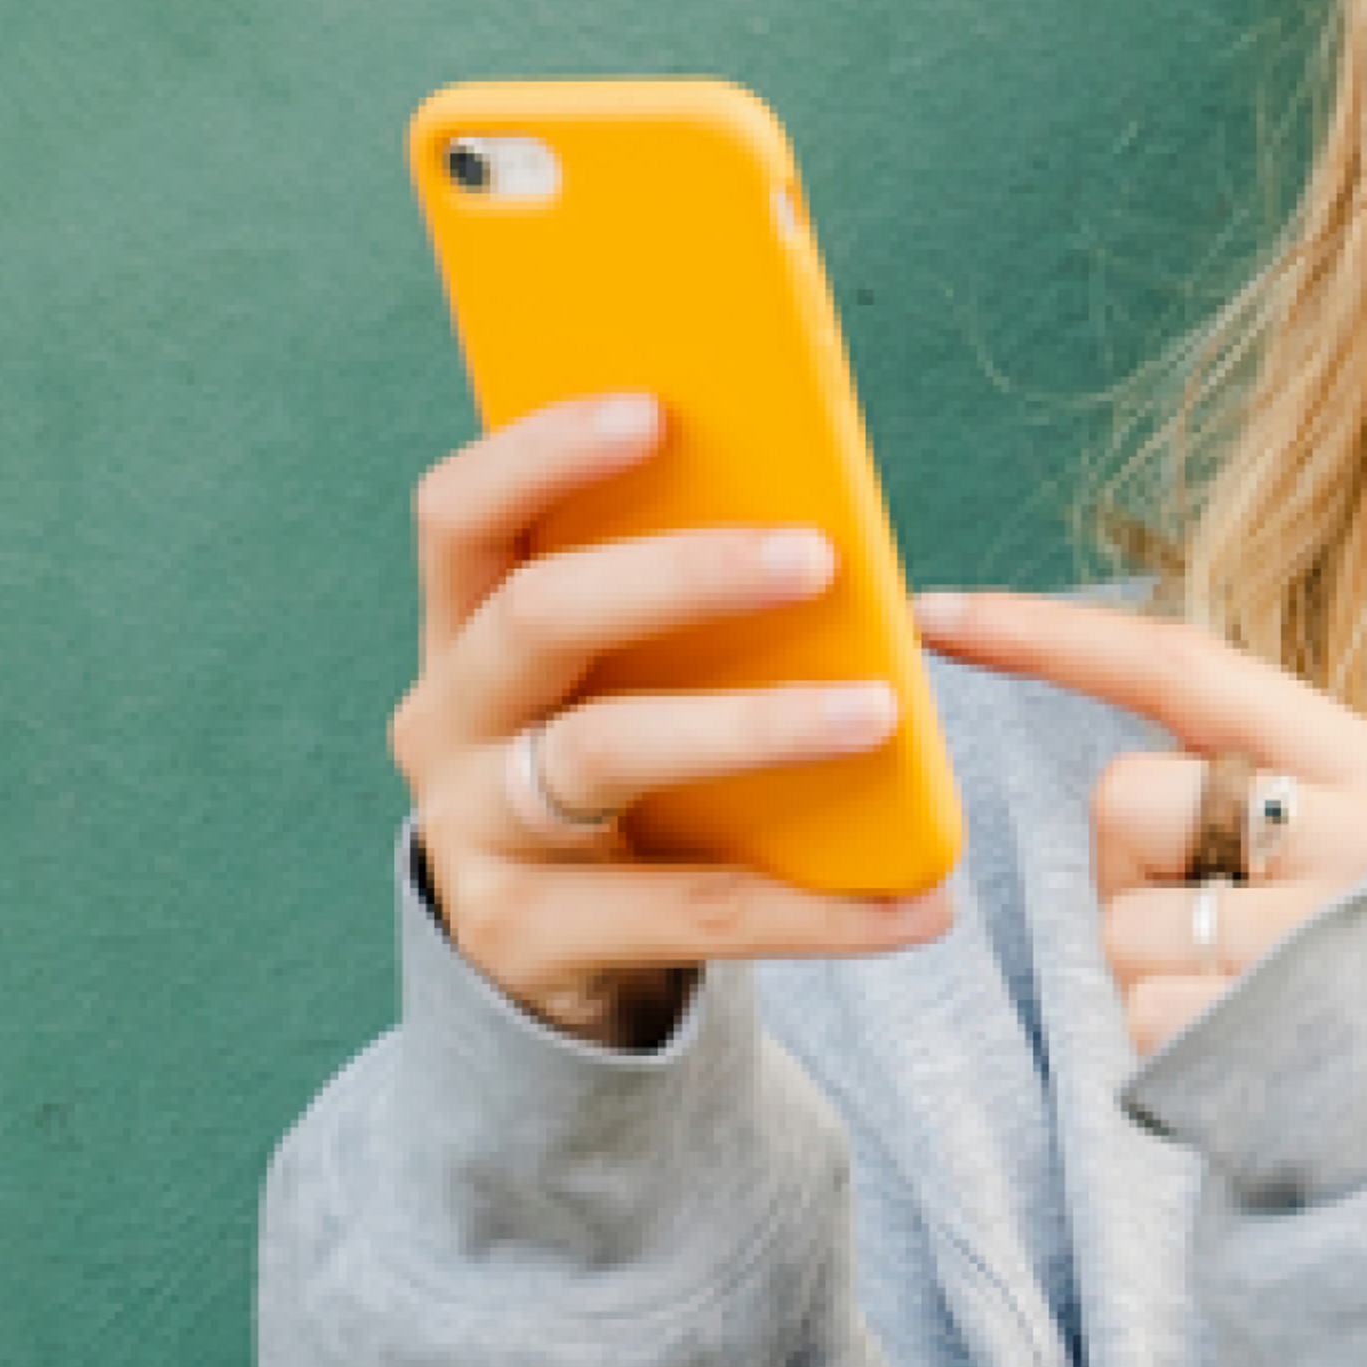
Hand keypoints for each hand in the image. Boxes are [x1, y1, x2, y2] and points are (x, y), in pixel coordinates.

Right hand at [392, 394, 958, 1048]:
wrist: (566, 956)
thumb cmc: (623, 770)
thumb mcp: (627, 679)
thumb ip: (679, 608)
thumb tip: (825, 516)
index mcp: (466, 628)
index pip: (463, 514)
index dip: (543, 453)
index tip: (656, 410)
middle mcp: (445, 718)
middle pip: (539, 616)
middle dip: (680, 573)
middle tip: (816, 557)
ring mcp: (471, 830)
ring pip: (607, 750)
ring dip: (756, 723)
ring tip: (880, 715)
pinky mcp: (521, 935)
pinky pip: (690, 908)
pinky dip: (818, 908)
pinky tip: (921, 903)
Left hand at [912, 594, 1366, 1056]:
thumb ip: (1275, 779)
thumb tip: (1116, 781)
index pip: (1188, 669)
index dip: (1051, 634)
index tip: (932, 611)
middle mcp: (1359, 840)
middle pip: (1125, 798)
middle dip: (1133, 863)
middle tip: (1223, 914)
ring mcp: (1313, 942)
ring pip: (1120, 922)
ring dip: (1154, 965)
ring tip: (1249, 993)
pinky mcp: (1264, 1038)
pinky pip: (1137, 1013)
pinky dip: (1167, 1039)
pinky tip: (1245, 1052)